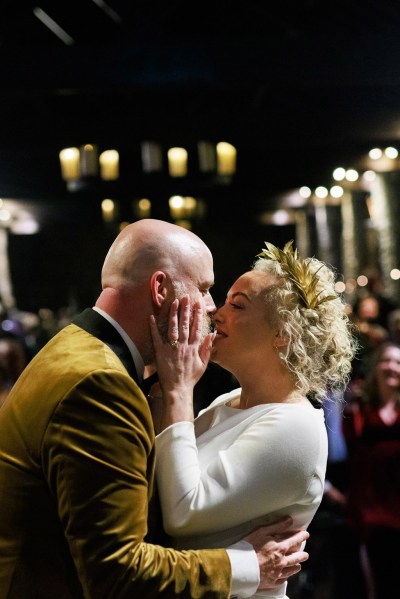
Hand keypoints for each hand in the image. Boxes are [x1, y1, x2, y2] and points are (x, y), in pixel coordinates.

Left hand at [149, 296, 214, 427]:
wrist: (178, 390)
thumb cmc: (191, 378)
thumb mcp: (203, 364)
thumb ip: (207, 348)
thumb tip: (212, 334)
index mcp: (194, 348)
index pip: (197, 328)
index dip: (198, 315)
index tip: (198, 303)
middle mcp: (184, 346)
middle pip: (186, 324)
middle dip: (186, 309)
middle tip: (186, 296)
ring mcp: (172, 349)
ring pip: (173, 328)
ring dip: (173, 314)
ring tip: (174, 302)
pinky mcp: (161, 353)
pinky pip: (157, 338)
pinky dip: (154, 327)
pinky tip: (152, 317)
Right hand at [244, 516, 308, 589]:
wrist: (241, 567)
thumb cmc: (249, 547)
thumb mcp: (261, 531)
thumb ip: (277, 525)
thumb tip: (289, 520)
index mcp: (280, 547)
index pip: (295, 540)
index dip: (301, 536)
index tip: (306, 534)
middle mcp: (282, 560)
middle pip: (297, 557)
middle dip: (302, 554)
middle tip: (305, 553)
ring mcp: (278, 572)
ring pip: (292, 569)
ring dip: (296, 565)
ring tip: (298, 565)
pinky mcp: (272, 582)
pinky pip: (283, 579)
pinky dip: (286, 576)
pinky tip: (286, 576)